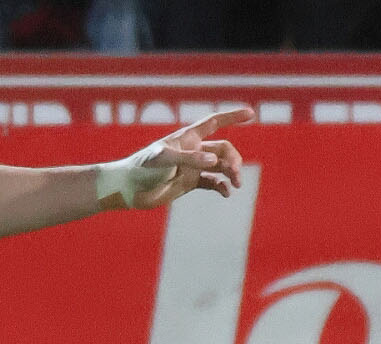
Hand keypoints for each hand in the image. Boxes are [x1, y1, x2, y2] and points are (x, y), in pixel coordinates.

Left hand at [102, 108, 253, 209]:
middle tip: (235, 173)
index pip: (214, 123)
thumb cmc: (141, 168)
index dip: (231, 117)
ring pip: (221, 166)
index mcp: (186, 138)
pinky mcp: (191, 183)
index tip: (250, 113)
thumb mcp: (165, 160)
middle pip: (223, 149)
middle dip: (234, 159)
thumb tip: (215, 161)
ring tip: (235, 185)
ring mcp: (192, 167)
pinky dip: (222, 187)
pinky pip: (214, 183)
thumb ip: (190, 158)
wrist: (129, 189)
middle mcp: (192, 150)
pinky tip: (226, 194)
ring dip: (232, 174)